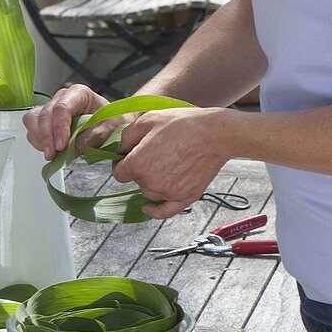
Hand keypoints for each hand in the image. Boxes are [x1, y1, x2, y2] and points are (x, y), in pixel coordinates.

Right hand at [23, 84, 107, 160]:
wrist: (110, 127)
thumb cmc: (110, 123)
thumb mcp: (108, 130)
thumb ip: (91, 138)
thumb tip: (71, 149)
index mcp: (80, 94)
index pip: (62, 107)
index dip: (59, 127)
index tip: (61, 146)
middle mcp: (62, 98)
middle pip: (45, 114)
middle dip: (46, 137)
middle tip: (53, 155)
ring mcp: (52, 109)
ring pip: (33, 120)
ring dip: (39, 139)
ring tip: (52, 154)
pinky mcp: (46, 121)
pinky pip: (33, 130)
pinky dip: (38, 142)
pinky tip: (51, 150)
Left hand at [112, 108, 230, 218]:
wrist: (213, 134)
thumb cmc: (181, 124)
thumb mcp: (148, 119)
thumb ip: (126, 137)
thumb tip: (119, 150)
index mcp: (138, 164)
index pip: (118, 172)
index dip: (121, 163)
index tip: (128, 156)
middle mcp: (150, 182)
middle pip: (135, 181)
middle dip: (140, 169)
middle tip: (156, 152)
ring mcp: (167, 192)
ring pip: (149, 193)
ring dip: (151, 182)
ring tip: (166, 164)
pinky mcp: (184, 198)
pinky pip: (163, 212)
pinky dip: (154, 211)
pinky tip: (148, 207)